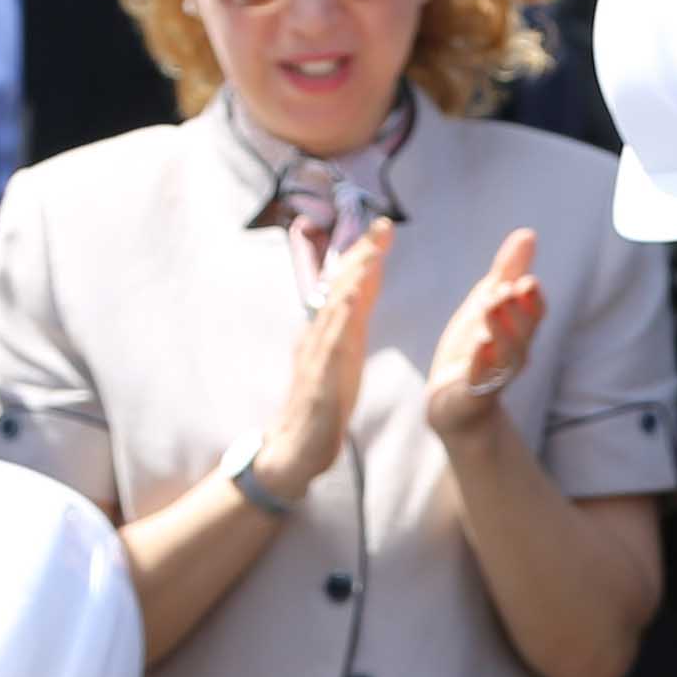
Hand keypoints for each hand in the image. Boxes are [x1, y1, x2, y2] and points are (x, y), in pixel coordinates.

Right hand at [256, 218, 394, 505]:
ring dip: (353, 277)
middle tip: (382, 225)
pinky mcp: (319, 381)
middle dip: (362, 255)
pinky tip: (352, 299)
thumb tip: (356, 296)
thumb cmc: (320, 410)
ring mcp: (316, 357)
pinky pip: (331, 345)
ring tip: (371, 250)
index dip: (364, 257)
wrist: (293, 452)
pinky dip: (341, 318)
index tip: (383, 228)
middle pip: (341, 288)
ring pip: (336, 309)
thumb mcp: (340, 362)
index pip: (348, 288)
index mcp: (327, 334)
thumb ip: (347, 328)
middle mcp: (318, 338)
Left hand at [424, 224, 547, 443]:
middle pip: (523, 333)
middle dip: (518, 312)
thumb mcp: (488, 302)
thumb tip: (528, 234)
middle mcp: (512, 355)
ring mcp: (494, 375)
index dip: (532, 300)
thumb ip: (507, 270)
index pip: (534, 314)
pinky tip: (478, 343)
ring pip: (505, 354)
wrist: (451, 399)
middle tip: (507, 289)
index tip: (526, 280)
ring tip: (491, 306)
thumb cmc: (475, 348)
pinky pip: (480, 377)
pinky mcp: (473, 393)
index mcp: (518, 332)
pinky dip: (481, 360)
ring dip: (501, 330)